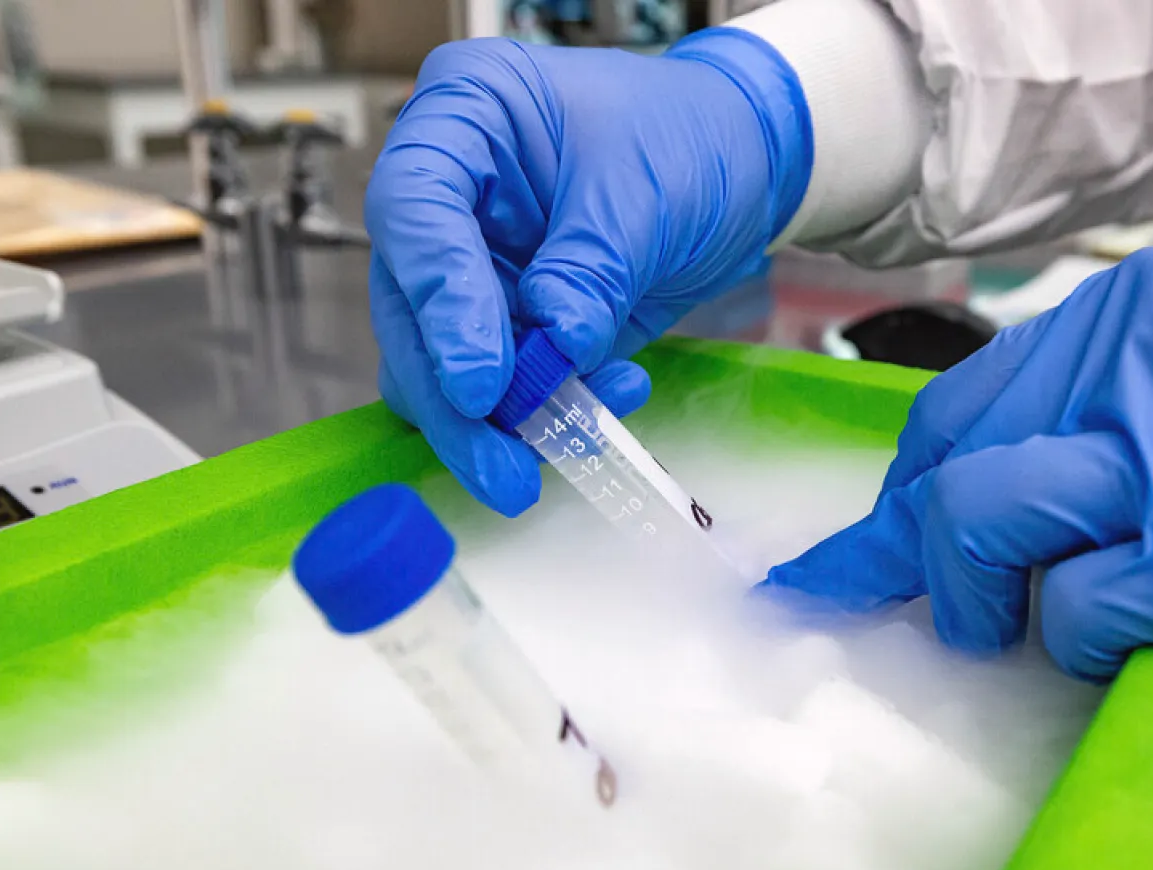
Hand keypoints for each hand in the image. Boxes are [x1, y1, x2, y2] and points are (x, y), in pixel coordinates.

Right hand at [366, 32, 810, 514]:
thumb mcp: (647, 193)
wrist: (744, 163)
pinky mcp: (506, 320)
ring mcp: (472, 262)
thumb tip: (553, 349)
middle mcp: (449, 194)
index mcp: (465, 117)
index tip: (480, 385)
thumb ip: (592, 271)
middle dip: (453, 398)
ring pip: (437, 362)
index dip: (438, 301)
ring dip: (496, 421)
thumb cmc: (691, 135)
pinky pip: (499, 385)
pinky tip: (610, 396)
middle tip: (500, 468)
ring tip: (572, 437)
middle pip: (408, 304)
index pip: (412, 210)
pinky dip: (545, 412)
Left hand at [765, 244, 1152, 680]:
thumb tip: (1057, 481)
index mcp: (1142, 318)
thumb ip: (1146, 405)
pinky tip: (1125, 642)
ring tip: (1013, 625)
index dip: (909, 483)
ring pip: (979, 525)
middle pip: (950, 461)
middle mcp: (1132, 372)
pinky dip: (1078, 644)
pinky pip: (1076, 612)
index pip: (970, 403)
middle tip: (880, 597)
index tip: (867, 534)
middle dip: (898, 547)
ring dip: (977, 596)